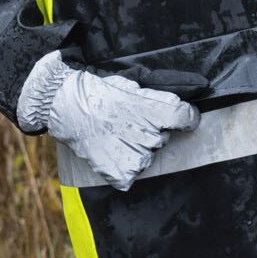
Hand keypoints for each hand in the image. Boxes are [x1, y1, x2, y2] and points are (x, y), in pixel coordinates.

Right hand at [16, 50, 199, 190]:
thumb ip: (158, 92)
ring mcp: (134, 156)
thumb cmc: (98, 91)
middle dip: (151, 130)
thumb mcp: (131, 83)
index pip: (185, 117)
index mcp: (152, 109)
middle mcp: (147, 133)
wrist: (65, 105)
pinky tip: (110, 151)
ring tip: (115, 135)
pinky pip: (132, 174)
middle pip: (163, 137)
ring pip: (147, 157)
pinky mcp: (120, 173)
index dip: (186, 116)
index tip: (182, 116)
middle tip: (128, 122)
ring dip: (137, 149)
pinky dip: (123, 167)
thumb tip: (191, 91)